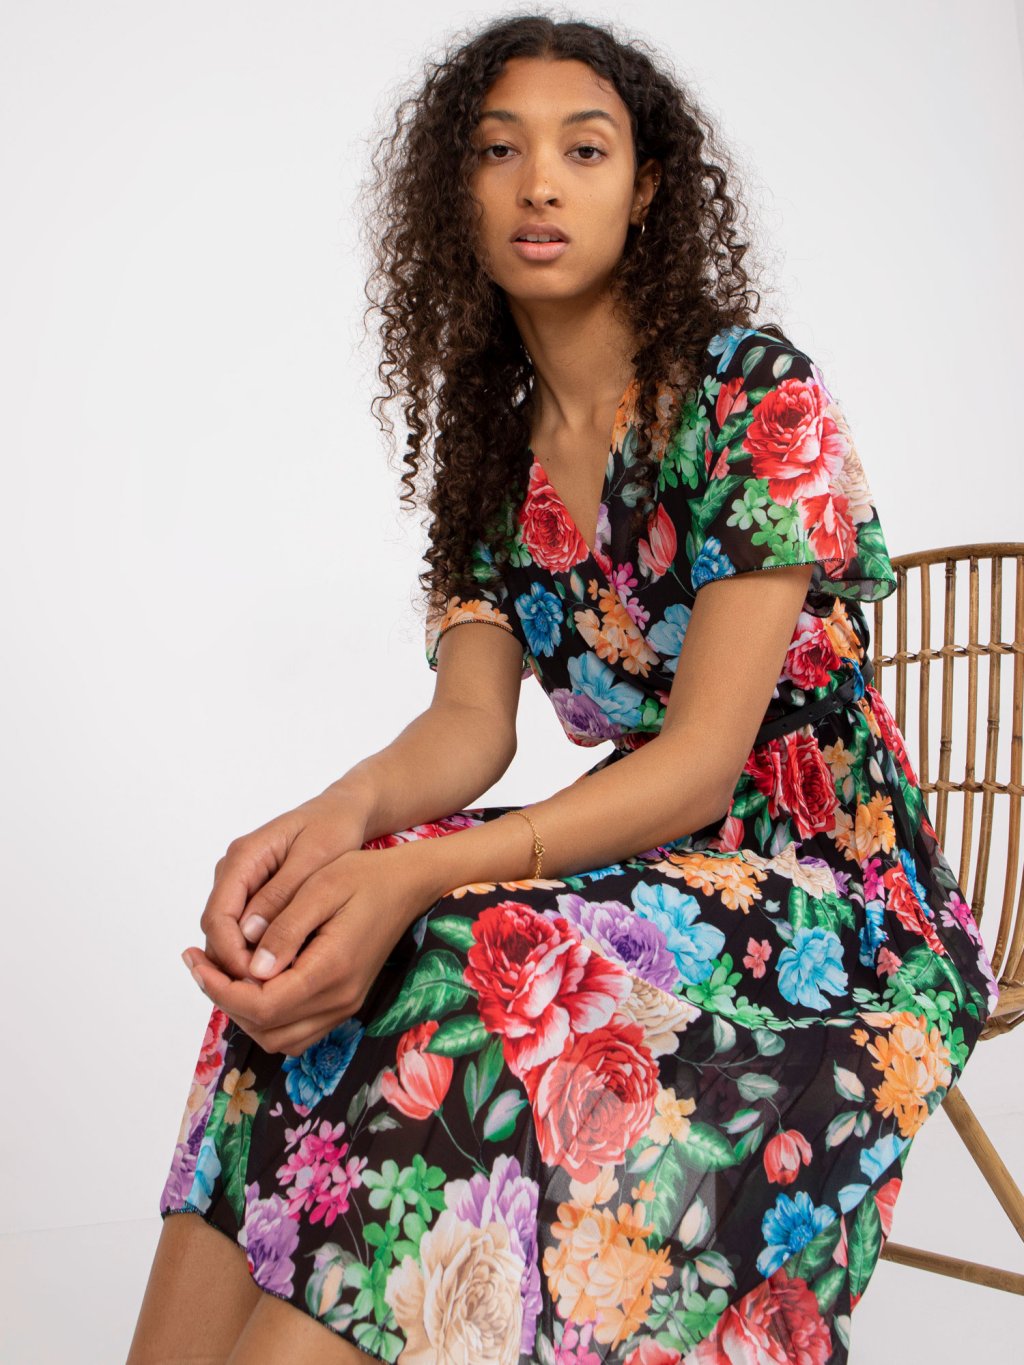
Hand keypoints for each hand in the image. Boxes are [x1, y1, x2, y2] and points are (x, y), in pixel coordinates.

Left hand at [182, 844, 431, 1055]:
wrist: (409, 884)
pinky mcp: (343, 1002)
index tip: (194, 961)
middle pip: (266, 1028)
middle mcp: (340, 998)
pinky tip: (252, 981)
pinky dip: (266, 1015)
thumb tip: (250, 969)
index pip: (262, 1004)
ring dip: (244, 1012)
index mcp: (332, 969)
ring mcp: (344, 1005)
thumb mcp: (321, 886)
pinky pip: (295, 1030)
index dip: (219, 988)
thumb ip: (286, 928)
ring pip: (278, 1037)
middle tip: (200, 964)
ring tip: (220, 973)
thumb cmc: (366, 876)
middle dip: (224, 1000)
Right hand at [195, 780, 372, 982]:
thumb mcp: (314, 860)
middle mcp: (235, 869)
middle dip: (235, 962)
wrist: (345, 811)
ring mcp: (243, 881)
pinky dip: (257, 950)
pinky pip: (245, 927)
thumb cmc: (333, 829)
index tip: (254, 979)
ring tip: (273, 987)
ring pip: (229, 932)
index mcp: (244, 856)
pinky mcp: (255, 891)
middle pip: (218, 928)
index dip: (230, 953)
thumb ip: (281, 895)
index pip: (218, 915)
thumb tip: (250, 934)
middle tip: (264, 992)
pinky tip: (280, 968)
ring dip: (245, 960)